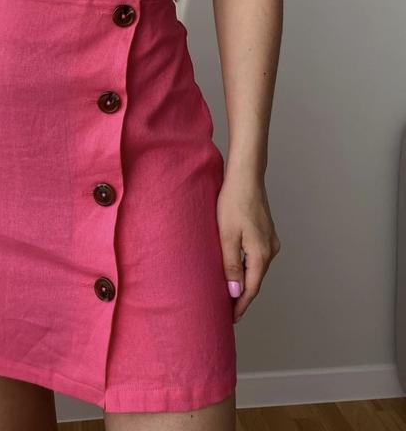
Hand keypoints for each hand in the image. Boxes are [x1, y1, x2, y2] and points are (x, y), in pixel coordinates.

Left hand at [216, 170, 280, 322]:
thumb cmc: (233, 202)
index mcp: (261, 254)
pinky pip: (256, 257)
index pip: (251, 289)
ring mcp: (270, 240)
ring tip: (229, 293)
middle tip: (226, 311)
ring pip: (256, 268)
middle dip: (242, 296)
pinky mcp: (266, 232)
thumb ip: (230, 265)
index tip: (230, 319)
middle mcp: (270, 250)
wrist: (246, 176)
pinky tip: (235, 268)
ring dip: (244, 281)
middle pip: (255, 280)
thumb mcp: (226, 236)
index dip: (240, 306)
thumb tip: (234, 293)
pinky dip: (246, 267)